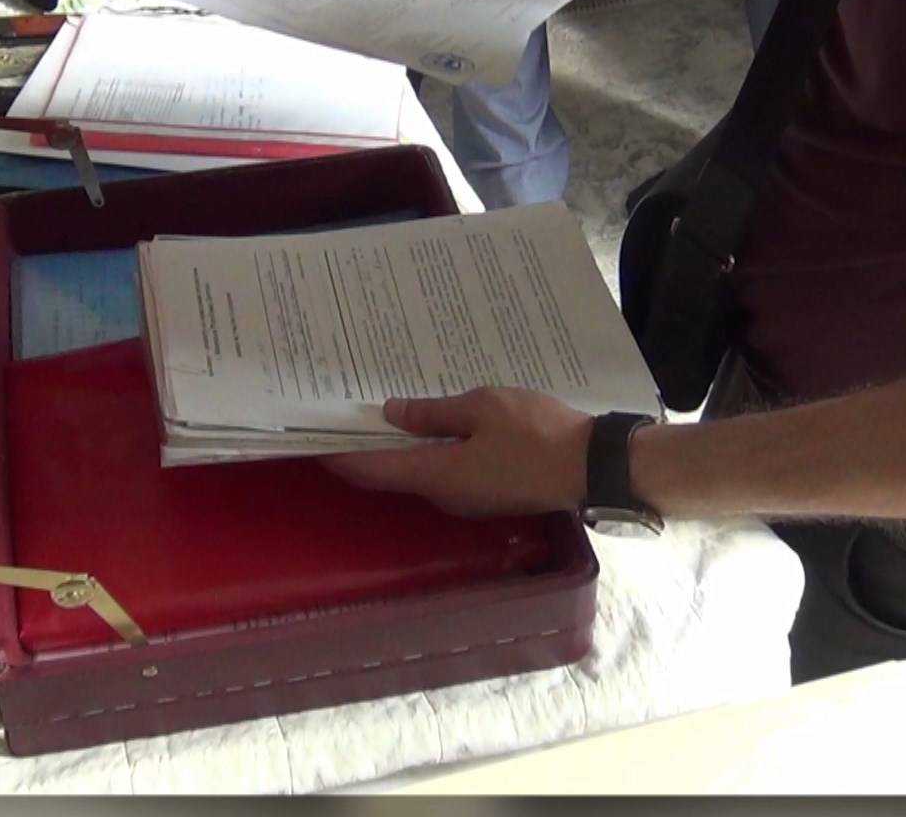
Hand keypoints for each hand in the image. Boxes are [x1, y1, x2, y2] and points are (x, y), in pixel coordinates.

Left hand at [319, 388, 590, 517]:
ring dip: (400, 447)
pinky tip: (435, 423)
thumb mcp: (482, 407)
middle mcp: (444, 495)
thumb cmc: (536, 434)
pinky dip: (431, 451)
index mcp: (435, 475)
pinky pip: (447, 472)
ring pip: (420, 472)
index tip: (313, 437)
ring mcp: (467, 498)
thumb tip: (392, 415)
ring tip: (387, 409)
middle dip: (367, 446)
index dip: (338, 455)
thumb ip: (433, 413)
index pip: (370, 470)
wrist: (591, 466)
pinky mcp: (488, 493)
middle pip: (390, 473)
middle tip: (349, 411)